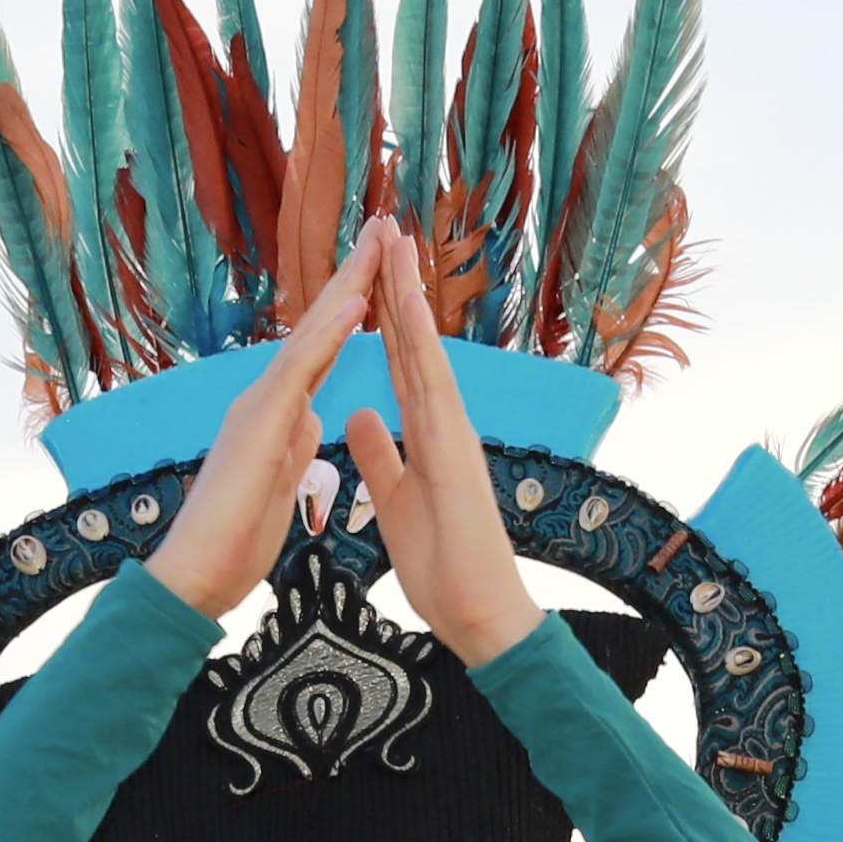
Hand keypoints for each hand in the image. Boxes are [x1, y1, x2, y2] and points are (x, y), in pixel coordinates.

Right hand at [151, 255, 379, 616]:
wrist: (197, 573)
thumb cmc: (232, 540)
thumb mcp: (277, 484)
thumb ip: (293, 446)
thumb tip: (313, 420)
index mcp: (279, 416)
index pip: (324, 351)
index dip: (352, 312)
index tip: (379, 273)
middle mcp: (268, 399)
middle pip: (319, 327)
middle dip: (352, 276)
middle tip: (380, 225)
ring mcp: (261, 405)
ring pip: (311, 333)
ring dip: (346, 284)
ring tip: (377, 241)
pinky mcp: (262, 423)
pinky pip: (303, 368)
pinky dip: (331, 333)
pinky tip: (357, 302)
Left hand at [337, 224, 540, 662]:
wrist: (479, 614)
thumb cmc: (445, 566)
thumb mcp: (397, 500)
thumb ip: (383, 454)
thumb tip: (364, 413)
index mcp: (427, 434)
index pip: (399, 361)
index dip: (382, 314)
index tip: (368, 268)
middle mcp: (444, 422)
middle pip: (414, 342)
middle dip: (397, 285)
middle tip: (386, 227)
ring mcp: (453, 431)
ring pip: (427, 349)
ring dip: (410, 295)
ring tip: (396, 242)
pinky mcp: (456, 448)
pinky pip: (433, 382)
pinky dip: (418, 339)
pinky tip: (404, 303)